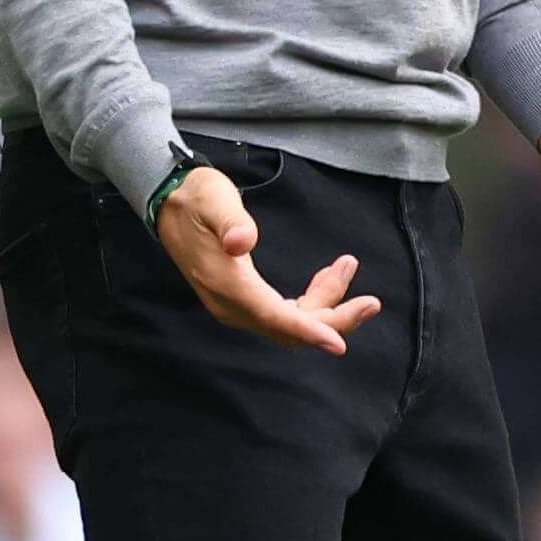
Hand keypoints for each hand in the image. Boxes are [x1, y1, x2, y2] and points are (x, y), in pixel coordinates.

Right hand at [155, 163, 378, 353]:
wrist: (168, 202)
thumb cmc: (196, 197)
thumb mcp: (213, 199)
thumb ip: (231, 221)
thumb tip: (242, 242)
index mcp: (228, 286)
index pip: (274, 318)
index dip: (308, 331)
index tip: (338, 343)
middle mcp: (232, 305)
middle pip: (289, 329)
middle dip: (333, 319)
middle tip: (371, 302)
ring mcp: (236, 305)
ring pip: (290, 322)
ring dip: (325, 304)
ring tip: (347, 266)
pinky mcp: (242, 298)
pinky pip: (283, 312)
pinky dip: (311, 300)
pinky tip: (327, 278)